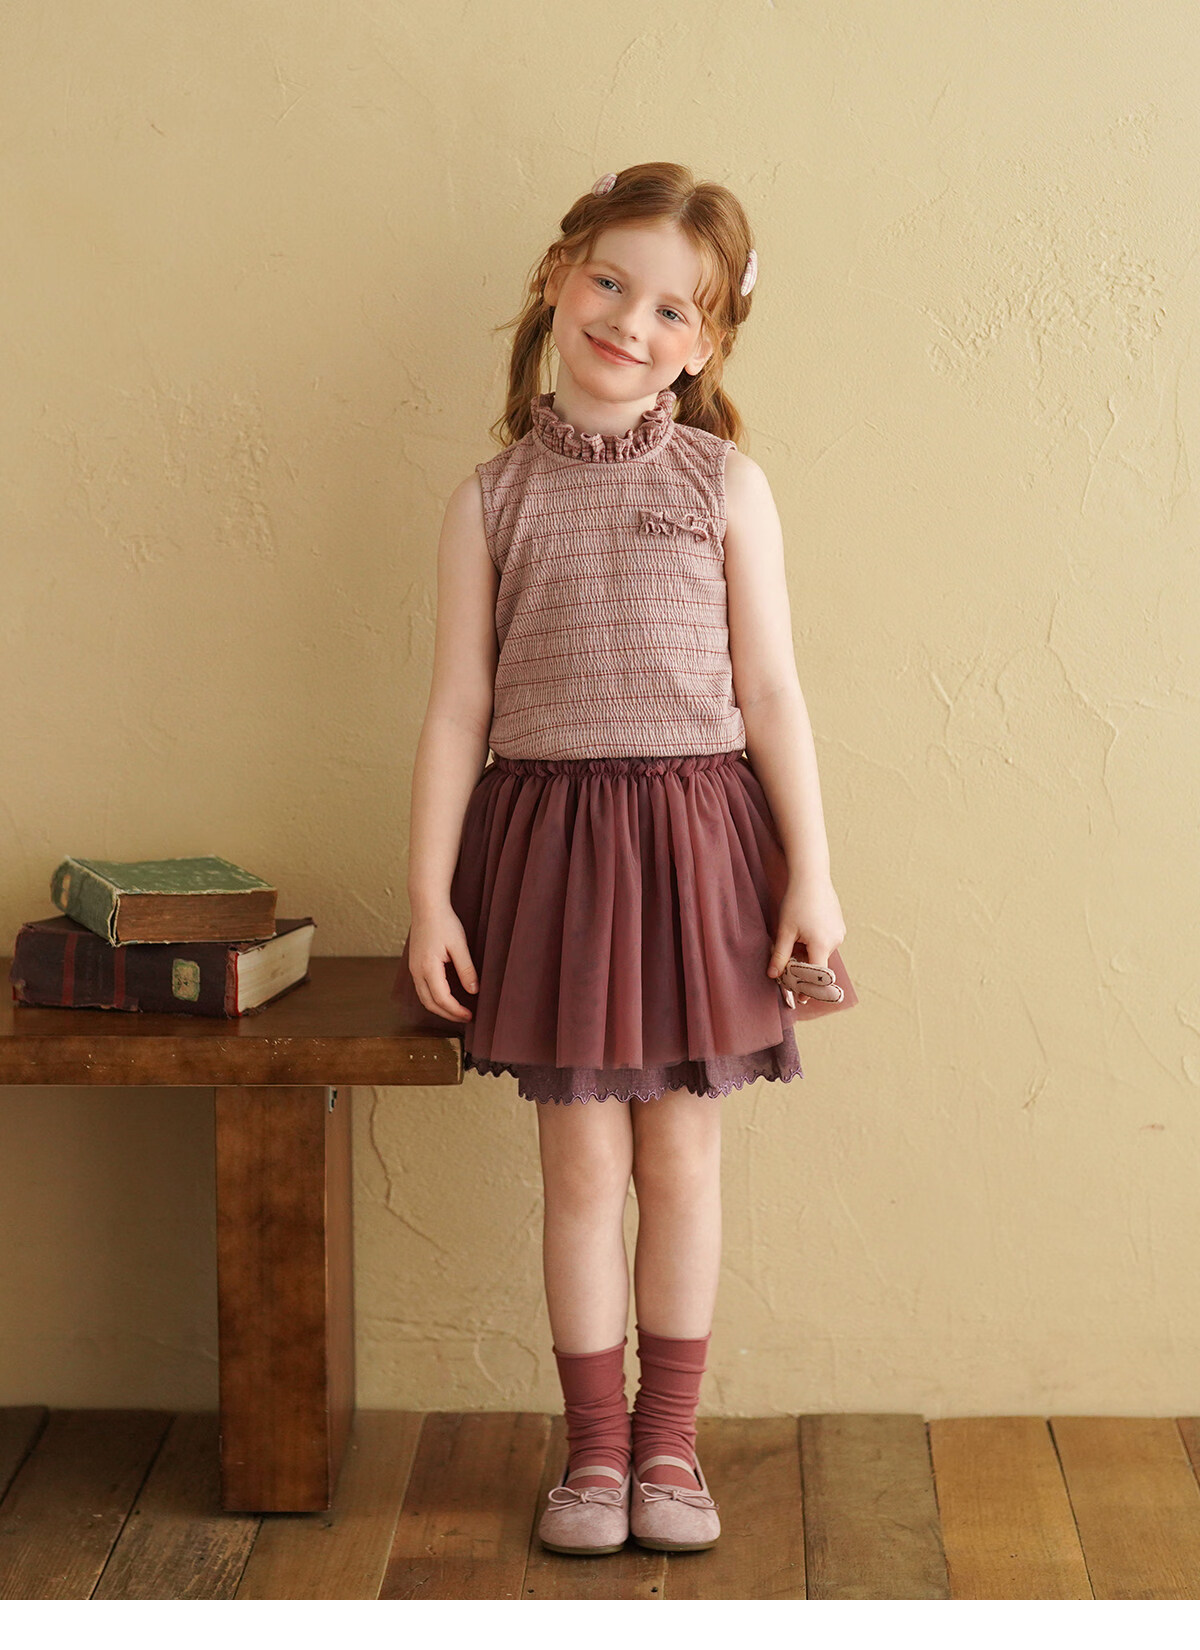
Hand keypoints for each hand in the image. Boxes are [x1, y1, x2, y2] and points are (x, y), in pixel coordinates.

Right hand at [408, 904, 477, 1022]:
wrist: (427, 906)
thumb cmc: (444, 922)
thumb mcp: (459, 945)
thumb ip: (466, 969)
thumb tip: (474, 991)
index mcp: (428, 968)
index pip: (442, 999)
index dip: (456, 1010)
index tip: (470, 1015)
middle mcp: (416, 971)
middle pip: (430, 1003)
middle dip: (448, 1014)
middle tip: (465, 1017)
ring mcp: (413, 968)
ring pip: (424, 998)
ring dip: (440, 1008)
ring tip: (457, 1010)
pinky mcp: (414, 965)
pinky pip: (422, 988)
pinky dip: (434, 998)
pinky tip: (446, 996)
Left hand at [766, 873, 845, 1000]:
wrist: (811, 876)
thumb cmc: (796, 902)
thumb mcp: (784, 931)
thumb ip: (780, 956)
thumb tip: (773, 976)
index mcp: (822, 945)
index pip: (816, 976)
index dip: (808, 988)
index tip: (801, 999)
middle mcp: (835, 941)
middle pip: (818, 964)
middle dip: (803, 966)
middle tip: (787, 962)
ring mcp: (839, 933)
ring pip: (821, 952)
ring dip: (808, 952)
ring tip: (794, 936)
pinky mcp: (839, 925)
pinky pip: (826, 941)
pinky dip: (814, 942)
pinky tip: (803, 928)